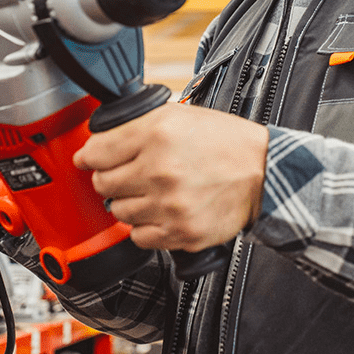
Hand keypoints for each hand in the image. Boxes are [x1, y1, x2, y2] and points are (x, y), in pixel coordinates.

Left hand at [73, 103, 268, 251]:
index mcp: (156, 134)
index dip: (90, 155)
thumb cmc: (223, 142)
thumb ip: (135, 127)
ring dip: (129, 203)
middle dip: (111, 178)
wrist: (263, 171)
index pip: (96, 152)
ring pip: (118, 212)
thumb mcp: (177, 116)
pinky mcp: (181, 232)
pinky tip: (161, 211)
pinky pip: (139, 237)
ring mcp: (170, 205)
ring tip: (152, 192)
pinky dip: (145, 227)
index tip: (90, 159)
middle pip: (103, 184)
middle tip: (129, 174)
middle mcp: (160, 170)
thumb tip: (95, 144)